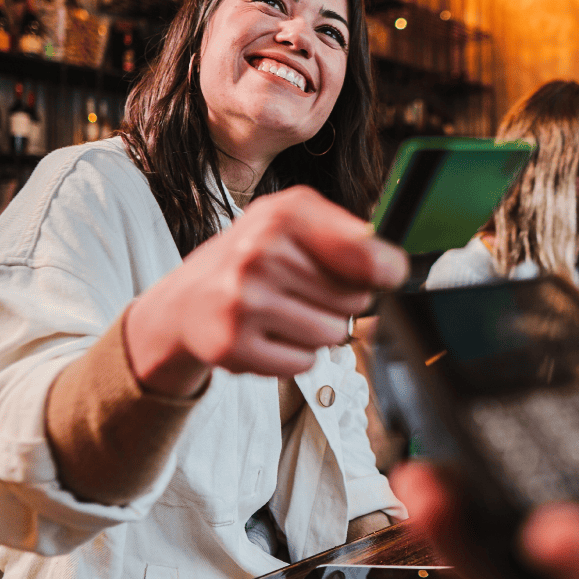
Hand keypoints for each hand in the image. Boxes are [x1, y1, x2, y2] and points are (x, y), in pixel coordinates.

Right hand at [125, 186, 408, 397]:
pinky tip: (267, 335)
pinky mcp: (233, 345)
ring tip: (283, 314)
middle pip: (355, 300)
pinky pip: (304, 363)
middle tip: (303, 292)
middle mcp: (259, 254)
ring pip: (332, 335)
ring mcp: (244, 301)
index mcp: (282, 216)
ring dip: (317, 331)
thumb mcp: (290, 222)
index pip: (365, 254)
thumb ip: (347, 235)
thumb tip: (393, 268)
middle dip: (339, 302)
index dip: (385, 270)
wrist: (185, 301)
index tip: (385, 275)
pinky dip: (294, 356)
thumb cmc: (250, 259)